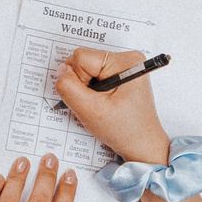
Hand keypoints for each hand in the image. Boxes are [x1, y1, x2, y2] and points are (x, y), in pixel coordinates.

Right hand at [52, 48, 169, 164]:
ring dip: (87, 88)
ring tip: (102, 104)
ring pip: (86, 68)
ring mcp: (124, 65)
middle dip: (83, 84)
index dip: (78, 80)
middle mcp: (127, 59)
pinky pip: (93, 74)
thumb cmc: (123, 130)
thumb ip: (68, 87)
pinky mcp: (120, 73)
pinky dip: (92, 89)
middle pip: (83, 60)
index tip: (93, 99)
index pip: (81, 58)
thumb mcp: (90, 111)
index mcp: (125, 62)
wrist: (141, 144)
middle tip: (98, 103)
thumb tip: (61, 71)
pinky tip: (104, 102)